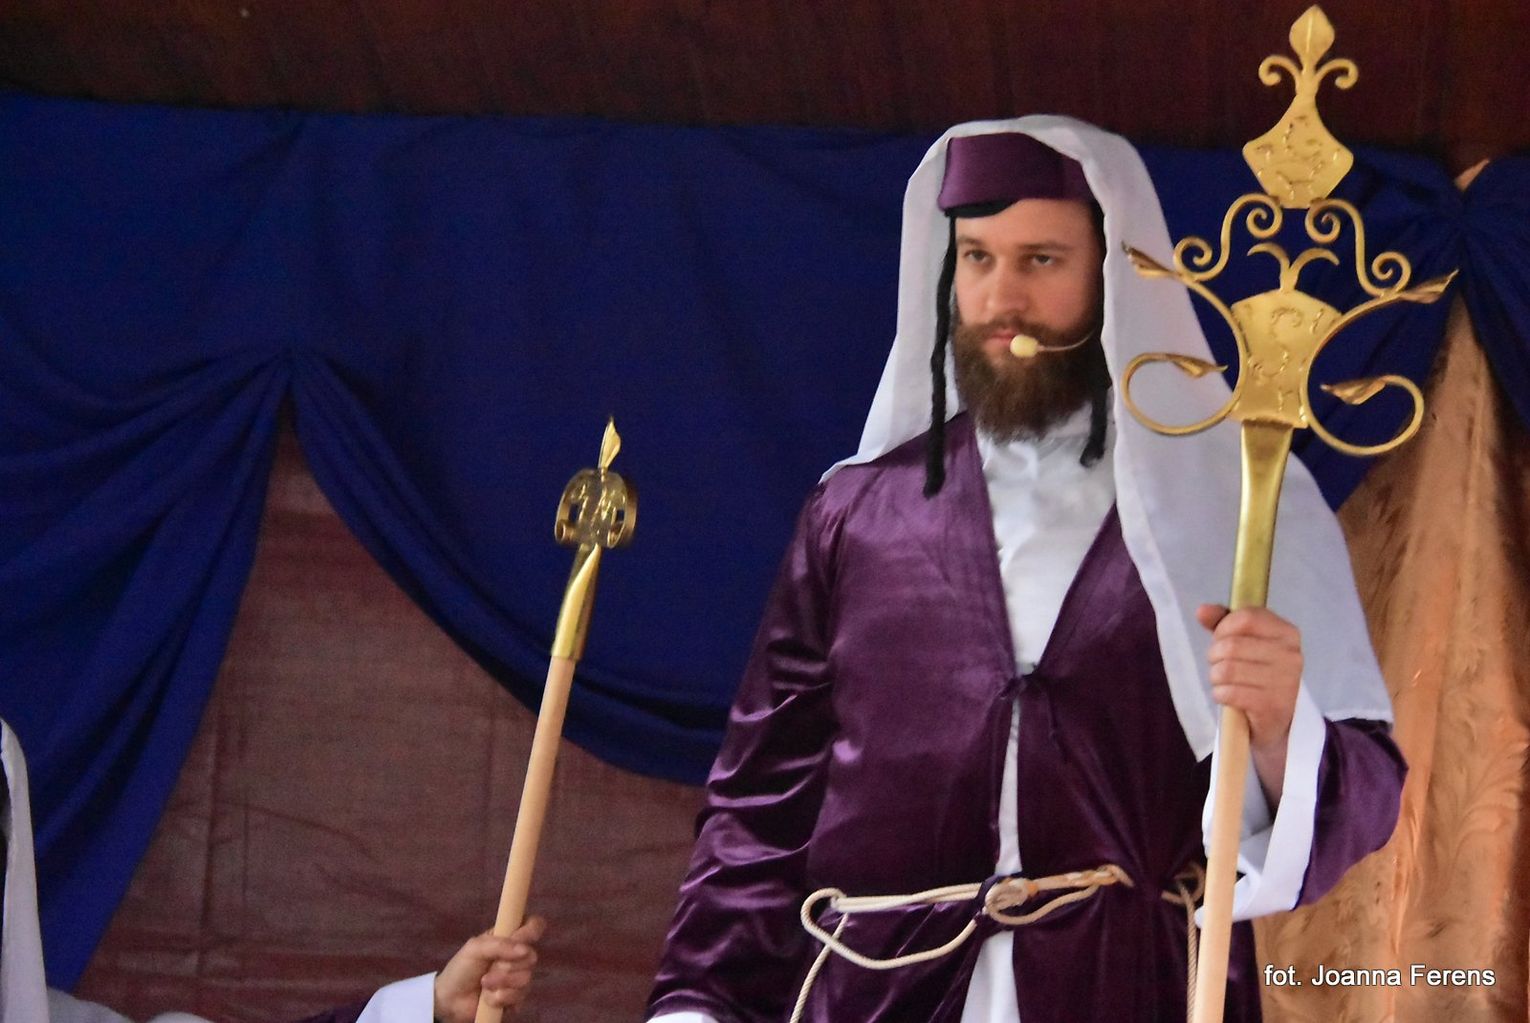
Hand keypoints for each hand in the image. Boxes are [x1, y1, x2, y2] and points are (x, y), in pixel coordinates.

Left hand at [433, 917, 545, 1022]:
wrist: (450, 1000)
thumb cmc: (461, 968)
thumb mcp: (475, 948)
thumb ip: (499, 945)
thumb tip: (525, 950)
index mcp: (510, 938)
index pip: (534, 925)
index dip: (532, 930)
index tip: (520, 938)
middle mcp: (519, 957)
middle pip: (532, 956)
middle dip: (508, 965)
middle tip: (490, 968)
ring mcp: (519, 979)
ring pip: (526, 978)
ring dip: (502, 982)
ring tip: (485, 984)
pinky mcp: (517, 999)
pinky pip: (520, 997)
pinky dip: (501, 998)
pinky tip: (488, 999)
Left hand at [1196, 604, 1301, 806]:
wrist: (1278, 720)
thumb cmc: (1258, 674)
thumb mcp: (1244, 643)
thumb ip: (1223, 622)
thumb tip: (1202, 610)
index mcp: (1287, 633)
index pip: (1245, 617)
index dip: (1223, 628)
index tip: (1221, 639)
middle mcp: (1291, 655)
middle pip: (1231, 645)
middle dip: (1215, 656)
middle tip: (1219, 665)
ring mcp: (1285, 681)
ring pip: (1227, 669)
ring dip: (1216, 677)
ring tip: (1223, 682)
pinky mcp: (1272, 705)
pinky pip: (1230, 692)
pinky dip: (1220, 694)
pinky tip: (1227, 696)